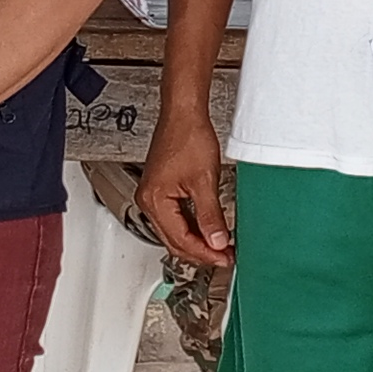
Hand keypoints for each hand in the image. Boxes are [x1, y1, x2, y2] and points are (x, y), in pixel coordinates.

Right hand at [137, 111, 231, 267]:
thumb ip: (211, 216)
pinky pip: (173, 218)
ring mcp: (152, 195)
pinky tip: (206, 230)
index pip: (181, 239)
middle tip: (224, 257)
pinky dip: (191, 227)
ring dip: (196, 241)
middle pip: (173, 240)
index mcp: (155, 200)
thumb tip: (217, 241)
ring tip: (219, 247)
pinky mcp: (159, 190)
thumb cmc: (188, 136)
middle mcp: (148, 200)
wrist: (183, 114)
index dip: (205, 252)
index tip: (224, 257)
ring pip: (173, 231)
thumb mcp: (205, 181)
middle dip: (200, 251)